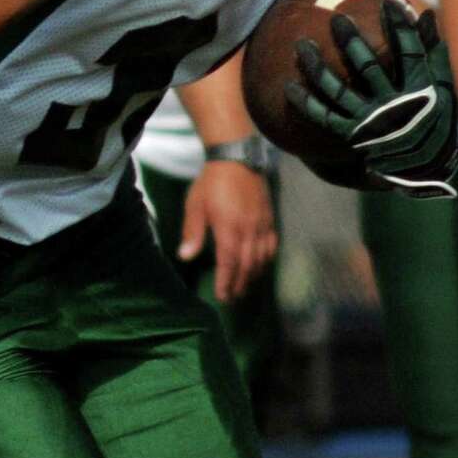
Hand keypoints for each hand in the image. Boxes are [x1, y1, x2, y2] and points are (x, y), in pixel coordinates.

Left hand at [178, 161, 276, 302]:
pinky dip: (266, 260)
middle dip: (239, 284)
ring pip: (261, 258)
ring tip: (243, 288)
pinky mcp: (269, 218)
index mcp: (229, 227)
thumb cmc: (211, 182)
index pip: (229, 262)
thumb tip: (185, 257)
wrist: (236, 158)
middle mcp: (249, 229)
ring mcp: (262, 224)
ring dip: (253, 276)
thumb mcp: (195, 205)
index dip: (226, 282)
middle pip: (247, 265)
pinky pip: (271, 245)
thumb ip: (192, 232)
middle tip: (232, 298)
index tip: (223, 296)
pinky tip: (260, 267)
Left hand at [286, 3, 457, 198]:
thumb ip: (434, 53)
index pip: (408, 53)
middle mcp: (392, 106)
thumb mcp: (443, 88)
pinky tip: (288, 87)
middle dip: (350, 41)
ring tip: (301, 45)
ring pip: (337, 90)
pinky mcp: (351, 135)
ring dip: (317, 67)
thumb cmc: (433, 119)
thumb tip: (428, 14)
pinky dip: (305, 102)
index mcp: (419, 92)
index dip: (399, 28)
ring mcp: (368, 121)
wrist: (422, 167)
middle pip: (367, 67)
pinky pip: (322, 117)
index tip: (387, 4)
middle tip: (336, 18)